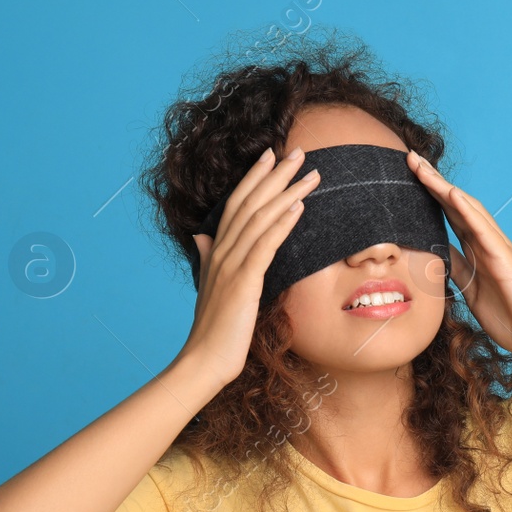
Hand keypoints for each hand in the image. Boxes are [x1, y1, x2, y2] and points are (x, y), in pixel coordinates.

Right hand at [178, 145, 321, 386]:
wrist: (205, 359)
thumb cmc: (214, 328)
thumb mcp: (210, 287)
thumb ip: (207, 259)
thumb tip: (200, 237)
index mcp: (216, 251)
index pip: (236, 204)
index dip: (254, 177)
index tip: (272, 155)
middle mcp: (221, 251)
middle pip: (250, 202)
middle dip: (275, 175)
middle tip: (300, 151)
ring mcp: (231, 265)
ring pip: (261, 218)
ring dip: (287, 192)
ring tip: (310, 174)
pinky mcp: (243, 282)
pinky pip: (265, 246)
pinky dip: (282, 224)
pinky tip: (299, 208)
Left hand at [406, 150, 511, 361]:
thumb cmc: (510, 314)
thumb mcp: (471, 289)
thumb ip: (457, 268)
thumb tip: (436, 253)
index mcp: (477, 250)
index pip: (449, 215)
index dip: (430, 194)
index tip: (409, 175)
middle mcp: (487, 243)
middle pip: (456, 204)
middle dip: (432, 181)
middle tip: (410, 157)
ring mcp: (497, 248)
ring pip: (467, 209)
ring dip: (444, 187)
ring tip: (422, 167)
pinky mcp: (505, 260)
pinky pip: (484, 230)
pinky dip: (467, 210)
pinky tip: (451, 193)